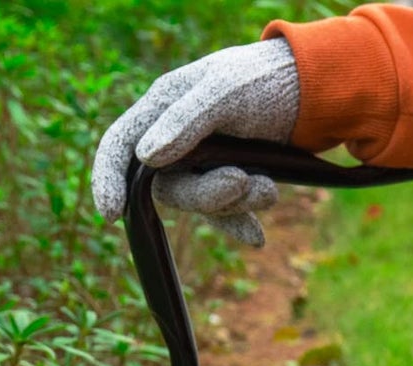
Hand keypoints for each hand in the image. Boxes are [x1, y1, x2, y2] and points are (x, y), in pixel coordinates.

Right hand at [92, 39, 300, 246]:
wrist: (304, 91)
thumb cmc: (258, 81)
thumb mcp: (222, 92)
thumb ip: (185, 121)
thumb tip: (145, 157)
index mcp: (160, 109)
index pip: (120, 146)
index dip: (108, 179)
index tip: (111, 214)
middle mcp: (174, 140)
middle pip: (169, 188)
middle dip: (207, 194)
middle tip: (243, 181)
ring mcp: (201, 165)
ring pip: (203, 203)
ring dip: (237, 202)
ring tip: (269, 187)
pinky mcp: (227, 182)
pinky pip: (225, 214)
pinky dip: (241, 223)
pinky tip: (256, 236)